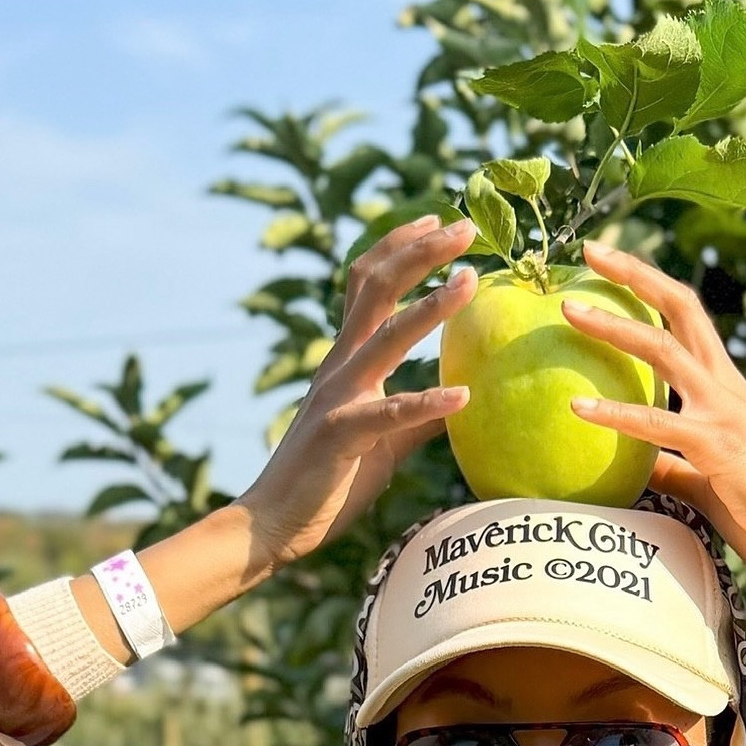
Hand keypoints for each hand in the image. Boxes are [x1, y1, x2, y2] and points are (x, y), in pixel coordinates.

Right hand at [237, 213, 477, 566]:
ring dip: (431, 308)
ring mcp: (338, 396)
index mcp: (347, 360)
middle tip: (467, 226)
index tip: (440, 221)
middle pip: (377, 288)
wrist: (275, 524)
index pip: (369, 283)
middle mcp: (340, 366)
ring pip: (385, 337)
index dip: (402, 247)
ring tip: (470, 282)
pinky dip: (427, 401)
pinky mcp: (341, 435)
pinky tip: (465, 396)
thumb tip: (462, 401)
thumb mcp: (384, 442)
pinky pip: (389, 414)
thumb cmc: (329, 482)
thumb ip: (417, 418)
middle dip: (422, 252)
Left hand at [561, 239, 745, 590]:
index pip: (687, 318)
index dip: (650, 285)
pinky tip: (576, 408)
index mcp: (726, 388)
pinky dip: (614, 413)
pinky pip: (658, 424)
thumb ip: (671, 465)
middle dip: (634, 274)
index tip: (609, 263)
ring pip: (664, 350)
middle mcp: (726, 388)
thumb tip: (634, 462)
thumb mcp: (708, 481)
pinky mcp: (719, 448)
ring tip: (568, 309)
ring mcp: (725, 413)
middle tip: (589, 249)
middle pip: (680, 308)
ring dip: (613, 326)